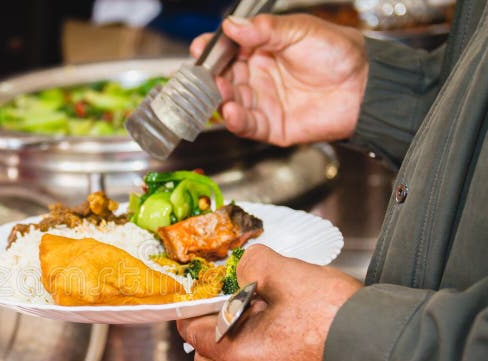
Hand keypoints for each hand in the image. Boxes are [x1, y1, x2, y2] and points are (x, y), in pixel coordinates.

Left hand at [176, 245, 362, 360]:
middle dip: (212, 327)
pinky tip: (284, 335)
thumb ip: (253, 264)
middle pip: (207, 354)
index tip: (205, 291)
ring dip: (237, 344)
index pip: (191, 330)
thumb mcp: (286, 273)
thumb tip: (244, 265)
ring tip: (262, 316)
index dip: (194, 306)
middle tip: (233, 301)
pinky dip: (261, 357)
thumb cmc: (335, 319)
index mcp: (235, 355)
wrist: (382, 348)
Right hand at [190, 14, 367, 145]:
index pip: (226, 51)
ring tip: (221, 92)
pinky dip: (236, 121)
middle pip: (222, 79)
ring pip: (230, 103)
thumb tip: (231, 26)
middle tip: (205, 76)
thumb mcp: (300, 30)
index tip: (201, 48)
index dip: (211, 51)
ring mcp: (262, 103)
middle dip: (210, 78)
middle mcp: (257, 78)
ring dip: (220, 99)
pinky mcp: (271, 127)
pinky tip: (230, 112)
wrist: (365, 85)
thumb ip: (264, 30)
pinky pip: (247, 126)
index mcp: (260, 51)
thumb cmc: (338, 54)